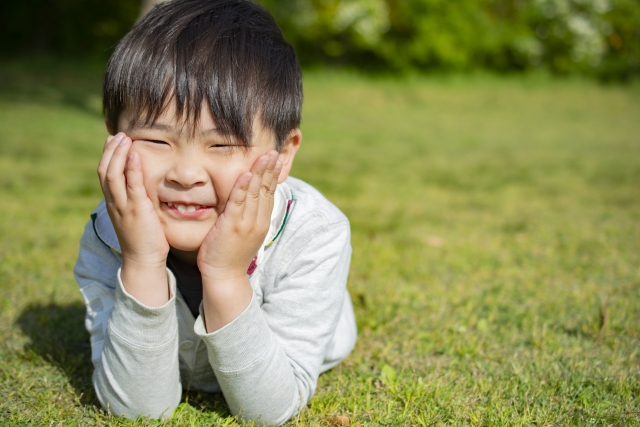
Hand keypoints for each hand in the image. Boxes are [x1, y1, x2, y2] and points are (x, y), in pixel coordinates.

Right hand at [97, 133, 169, 304]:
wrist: (143, 261)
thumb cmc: (145, 240)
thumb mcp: (137, 216)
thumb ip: (137, 201)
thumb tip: (142, 188)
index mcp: (113, 204)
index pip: (105, 175)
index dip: (108, 156)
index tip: (113, 141)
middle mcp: (114, 203)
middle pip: (104, 171)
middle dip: (110, 151)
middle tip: (118, 135)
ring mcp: (123, 206)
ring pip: (113, 175)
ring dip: (118, 154)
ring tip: (124, 138)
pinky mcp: (136, 210)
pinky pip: (131, 186)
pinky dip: (131, 168)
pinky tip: (135, 155)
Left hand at [197, 150, 282, 281]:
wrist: (224, 275)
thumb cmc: (230, 254)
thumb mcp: (243, 232)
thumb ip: (246, 215)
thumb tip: (246, 201)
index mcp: (261, 222)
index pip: (270, 193)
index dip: (273, 175)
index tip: (276, 159)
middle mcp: (257, 221)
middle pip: (266, 190)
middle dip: (270, 169)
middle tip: (274, 151)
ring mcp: (246, 223)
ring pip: (256, 193)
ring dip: (260, 173)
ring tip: (265, 156)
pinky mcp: (232, 226)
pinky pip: (238, 203)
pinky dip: (243, 188)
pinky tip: (246, 174)